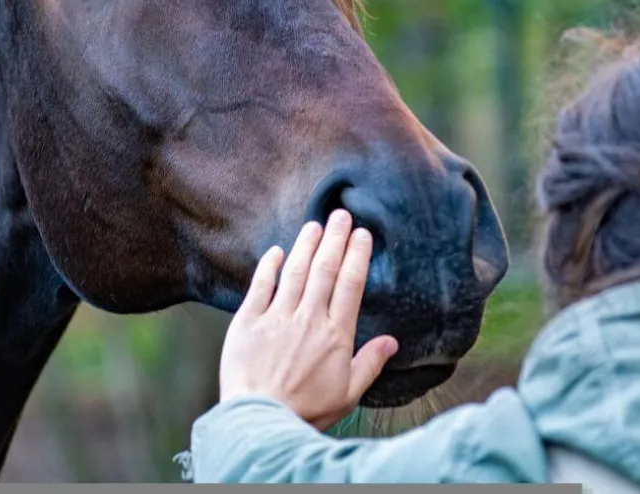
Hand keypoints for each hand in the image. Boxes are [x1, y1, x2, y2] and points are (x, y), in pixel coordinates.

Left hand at [218, 209, 398, 430]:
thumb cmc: (306, 412)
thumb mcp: (348, 394)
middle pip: (325, 269)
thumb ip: (369, 364)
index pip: (350, 284)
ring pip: (294, 271)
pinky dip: (268, 266)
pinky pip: (260, 286)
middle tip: (341, 215)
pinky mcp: (247, 322)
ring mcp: (276, 318)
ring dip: (306, 245)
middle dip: (335, 239)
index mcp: (335, 335)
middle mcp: (307, 319)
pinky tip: (275, 251)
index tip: (362, 235)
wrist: (260, 422)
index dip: (357, 255)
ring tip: (314, 225)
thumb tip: (392, 341)